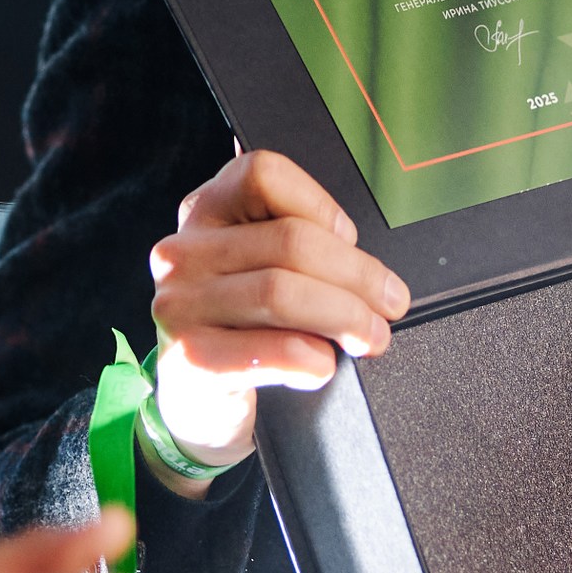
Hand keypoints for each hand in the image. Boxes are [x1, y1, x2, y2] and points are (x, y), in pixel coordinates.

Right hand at [147, 150, 409, 481]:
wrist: (200, 398)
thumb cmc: (242, 325)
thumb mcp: (257, 267)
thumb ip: (295, 240)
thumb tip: (367, 259)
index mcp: (206, 211)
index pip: (263, 174)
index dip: (320, 204)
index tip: (350, 239)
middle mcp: (183, 251)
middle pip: (289, 240)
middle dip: (357, 275)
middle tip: (391, 303)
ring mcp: (181, 305)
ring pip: (282, 292)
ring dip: (344, 317)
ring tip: (370, 336)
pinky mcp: (191, 358)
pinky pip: (273, 349)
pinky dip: (313, 358)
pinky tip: (322, 364)